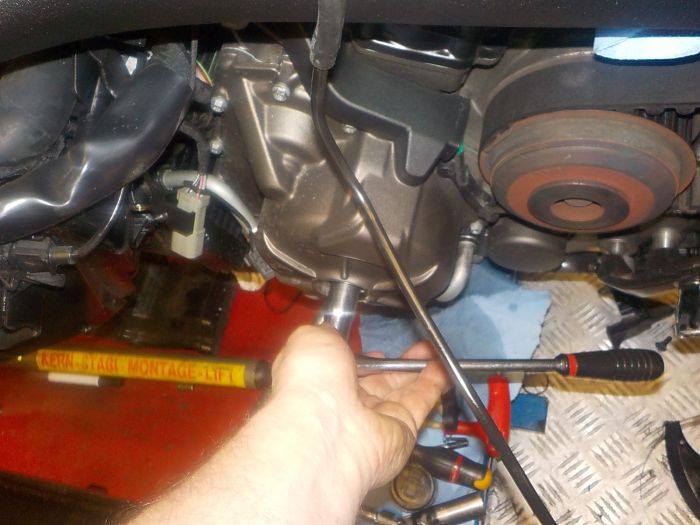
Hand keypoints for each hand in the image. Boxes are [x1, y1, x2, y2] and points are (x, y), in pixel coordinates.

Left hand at [272, 325, 447, 493]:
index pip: (347, 370)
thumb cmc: (313, 380)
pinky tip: (442, 369)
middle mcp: (346, 404)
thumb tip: (330, 330)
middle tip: (419, 346)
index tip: (379, 349)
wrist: (327, 426)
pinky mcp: (401, 433)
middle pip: (379, 381)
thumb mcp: (311, 338)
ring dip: (420, 371)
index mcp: (322, 382)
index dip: (365, 359)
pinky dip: (433, 386)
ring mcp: (374, 420)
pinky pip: (420, 405)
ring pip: (402, 391)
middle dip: (398, 363)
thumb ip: (326, 332)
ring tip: (435, 352)